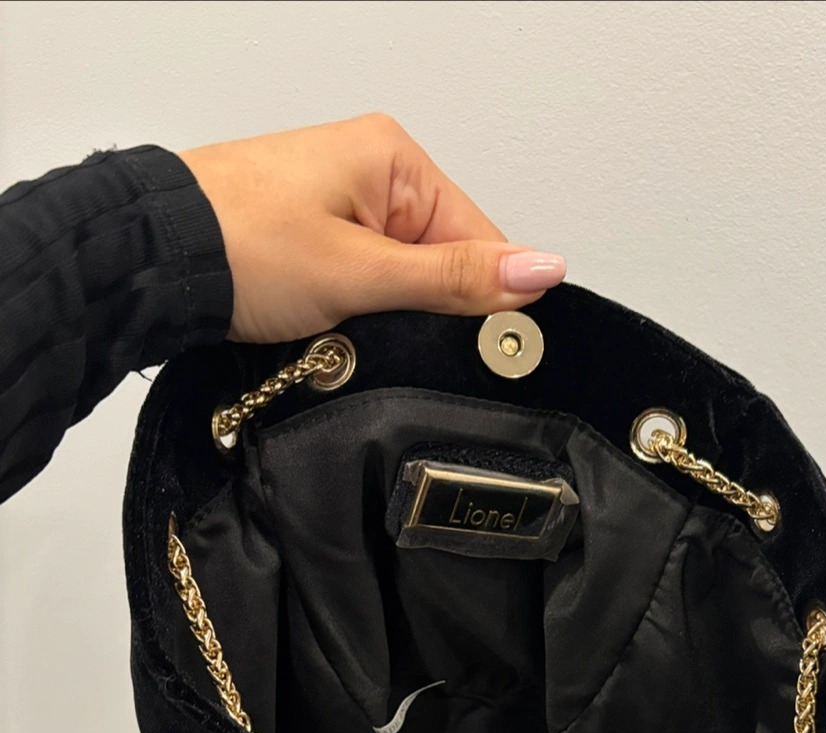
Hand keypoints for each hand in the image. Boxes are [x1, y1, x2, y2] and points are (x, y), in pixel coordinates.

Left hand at [180, 113, 565, 343]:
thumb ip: (456, 278)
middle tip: (381, 330)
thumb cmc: (240, 245)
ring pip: (401, 277)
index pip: (479, 239)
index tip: (468, 349)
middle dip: (423, 309)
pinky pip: (365, 279)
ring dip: (385, 314)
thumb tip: (542, 269)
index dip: (479, 301)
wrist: (152, 259)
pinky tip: (330, 323)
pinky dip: (355, 309)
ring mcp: (340, 201)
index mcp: (395, 158)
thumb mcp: (364, 271)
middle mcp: (371, 170)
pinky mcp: (314, 232)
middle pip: (441, 260)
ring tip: (346, 325)